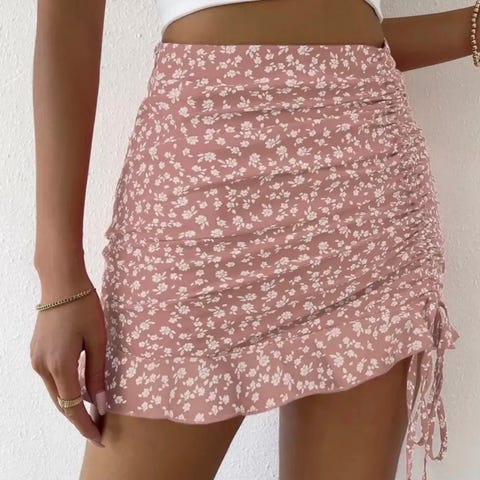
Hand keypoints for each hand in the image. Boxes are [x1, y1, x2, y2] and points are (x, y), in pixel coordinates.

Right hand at [30, 276, 107, 446]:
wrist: (62, 282)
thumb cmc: (84, 308)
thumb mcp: (98, 341)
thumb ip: (97, 374)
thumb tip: (100, 404)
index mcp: (59, 365)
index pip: (72, 407)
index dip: (85, 425)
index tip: (99, 438)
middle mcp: (42, 366)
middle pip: (60, 403)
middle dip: (78, 419)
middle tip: (98, 429)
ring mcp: (36, 359)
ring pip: (55, 391)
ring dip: (71, 403)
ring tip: (91, 412)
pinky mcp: (36, 351)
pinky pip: (51, 378)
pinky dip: (64, 388)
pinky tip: (79, 389)